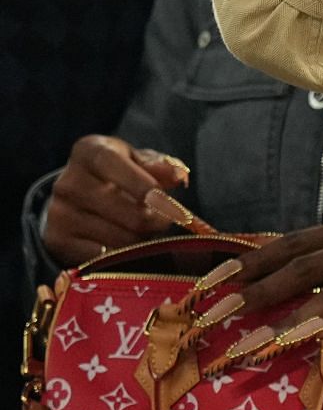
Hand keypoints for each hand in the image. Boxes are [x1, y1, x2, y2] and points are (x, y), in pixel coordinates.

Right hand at [44, 136, 189, 265]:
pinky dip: (122, 256)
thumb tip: (178, 176)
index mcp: (89, 152)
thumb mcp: (138, 160)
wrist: (78, 195)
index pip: (113, 165)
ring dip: (142, 240)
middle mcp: (68, 182)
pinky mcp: (56, 240)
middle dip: (156, 221)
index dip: (142, 184)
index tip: (165, 202)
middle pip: (127, 212)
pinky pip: (103, 258)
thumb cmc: (119, 173)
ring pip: (120, 239)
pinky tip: (126, 245)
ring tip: (144, 231)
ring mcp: (59, 213)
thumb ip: (161, 166)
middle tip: (165, 221)